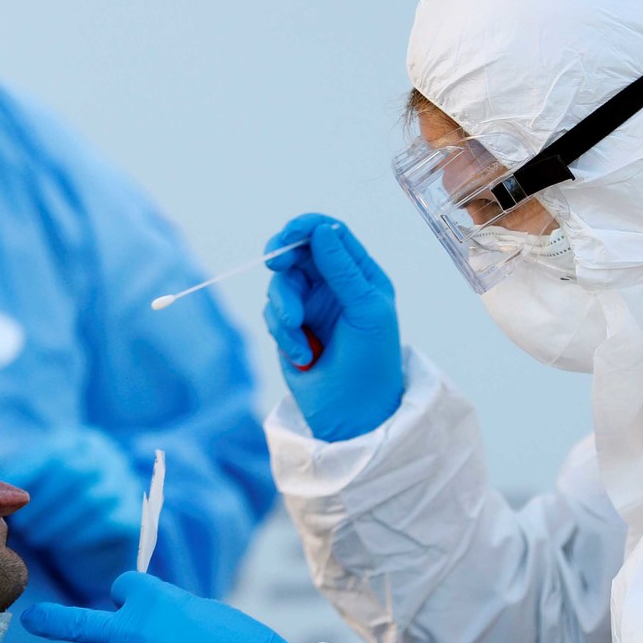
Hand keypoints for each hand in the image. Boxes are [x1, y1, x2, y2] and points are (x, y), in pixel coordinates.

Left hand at [0, 429, 141, 604]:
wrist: (97, 538)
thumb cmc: (52, 507)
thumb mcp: (35, 486)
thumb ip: (9, 482)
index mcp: (79, 441)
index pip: (53, 452)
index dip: (25, 475)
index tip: (2, 499)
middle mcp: (107, 455)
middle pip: (75, 472)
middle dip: (43, 502)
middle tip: (21, 527)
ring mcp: (124, 482)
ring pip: (93, 498)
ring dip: (59, 521)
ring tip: (36, 538)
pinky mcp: (132, 513)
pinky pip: (109, 521)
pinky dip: (81, 534)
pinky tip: (61, 545)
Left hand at [21, 572, 304, 642]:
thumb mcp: (205, 614)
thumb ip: (169, 616)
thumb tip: (156, 629)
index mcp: (154, 598)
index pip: (119, 589)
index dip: (126, 601)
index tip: (128, 608)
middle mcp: (133, 628)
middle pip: (84, 627)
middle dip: (55, 622)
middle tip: (32, 619)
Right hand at [263, 214, 402, 441]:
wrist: (352, 414)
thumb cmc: (371, 362)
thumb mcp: (365, 309)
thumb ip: (342, 269)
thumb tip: (321, 230)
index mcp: (360, 275)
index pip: (331, 235)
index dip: (306, 228)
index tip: (287, 237)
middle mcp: (334, 286)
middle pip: (298, 254)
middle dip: (285, 261)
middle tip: (276, 265)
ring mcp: (310, 307)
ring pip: (280, 285)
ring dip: (285, 307)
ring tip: (297, 331)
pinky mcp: (290, 330)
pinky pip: (272, 314)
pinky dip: (284, 333)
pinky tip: (304, 355)